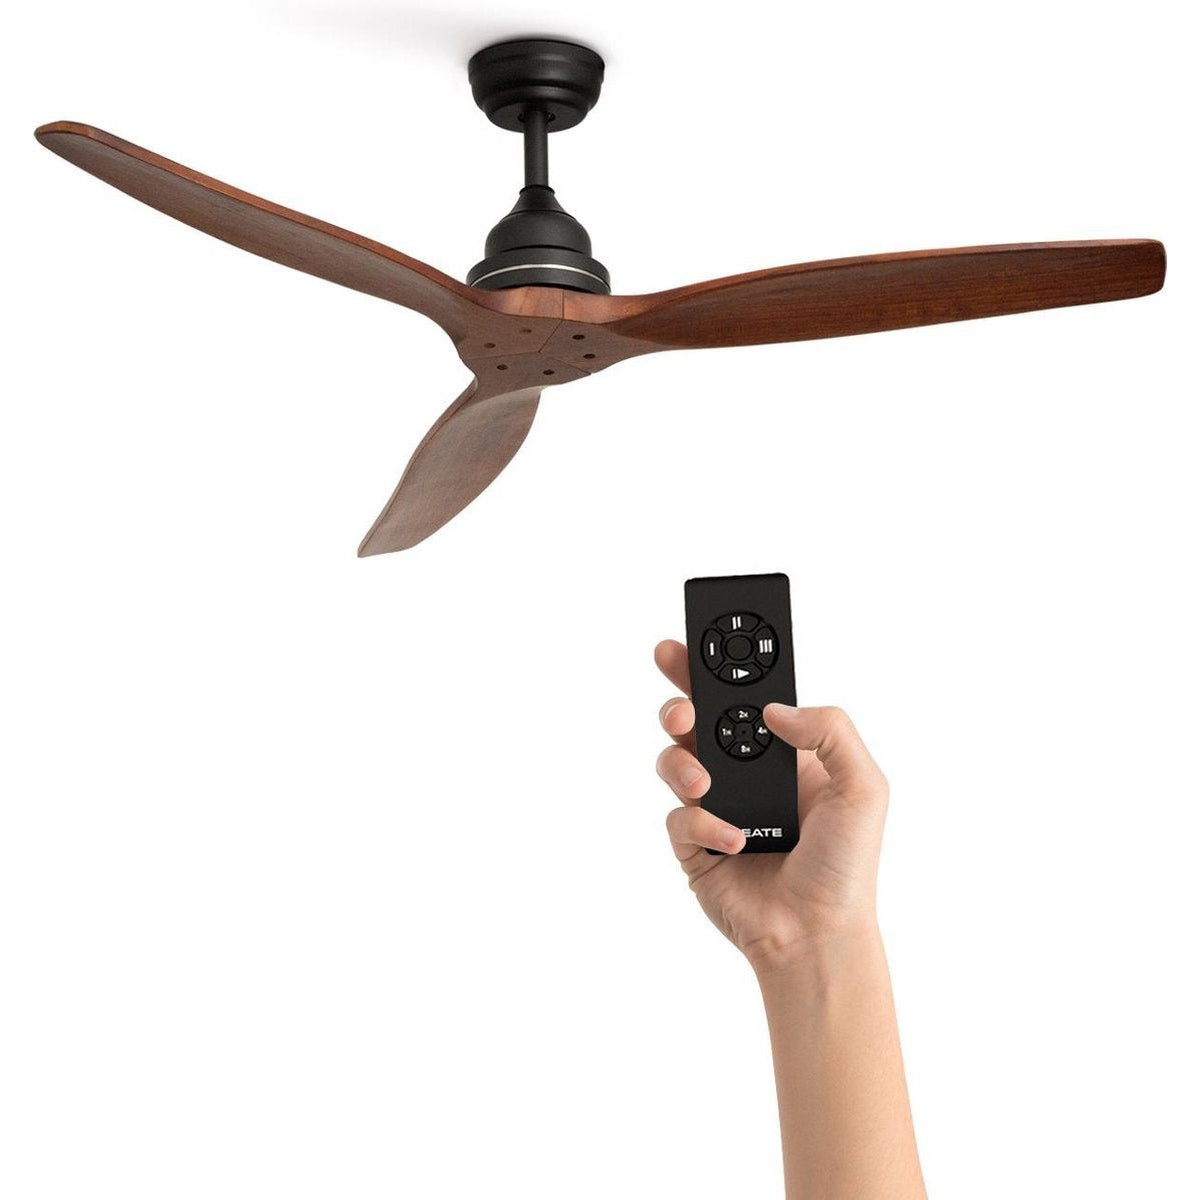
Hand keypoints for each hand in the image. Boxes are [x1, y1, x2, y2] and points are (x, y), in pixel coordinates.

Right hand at [654, 639, 889, 971]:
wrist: (816, 935)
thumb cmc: (846, 867)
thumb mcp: (864, 788)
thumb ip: (830, 731)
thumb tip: (773, 710)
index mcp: (782, 753)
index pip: (741, 698)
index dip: (712, 670)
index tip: (688, 647)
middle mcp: (744, 775)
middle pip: (694, 720)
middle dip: (678, 703)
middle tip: (682, 710)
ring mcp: (715, 808)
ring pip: (674, 761)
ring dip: (681, 763)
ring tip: (704, 783)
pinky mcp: (694, 846)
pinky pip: (677, 818)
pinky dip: (701, 825)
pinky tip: (733, 841)